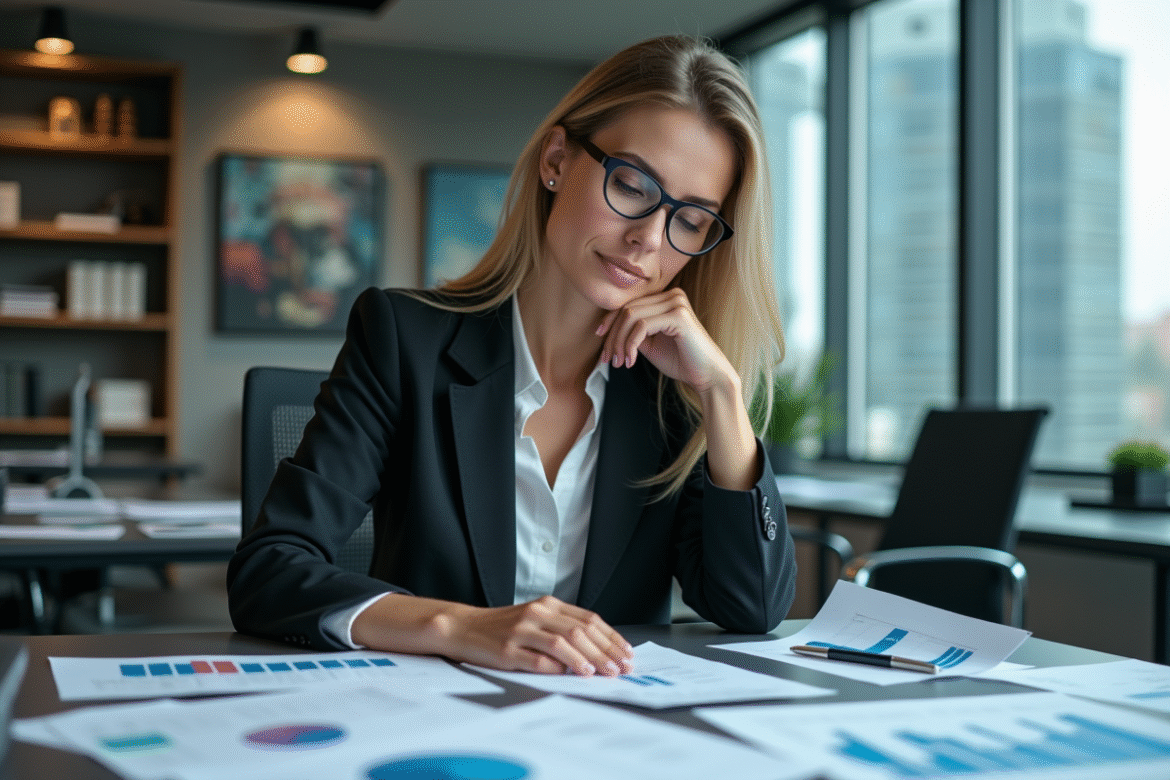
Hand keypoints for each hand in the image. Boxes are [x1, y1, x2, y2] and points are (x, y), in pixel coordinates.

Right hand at [441, 596, 634, 675]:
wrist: (464, 627)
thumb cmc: (503, 627)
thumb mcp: (536, 619)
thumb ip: (563, 629)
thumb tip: (598, 651)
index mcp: (548, 605)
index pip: (589, 619)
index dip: (611, 638)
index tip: (626, 654)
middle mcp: (537, 613)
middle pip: (580, 631)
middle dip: (605, 651)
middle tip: (620, 668)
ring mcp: (522, 630)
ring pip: (563, 642)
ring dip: (586, 659)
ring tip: (601, 672)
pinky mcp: (508, 649)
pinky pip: (538, 659)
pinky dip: (558, 667)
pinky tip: (571, 673)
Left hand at [596, 288, 733, 393]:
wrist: (707, 376)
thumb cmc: (681, 360)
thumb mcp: (649, 343)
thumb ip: (633, 331)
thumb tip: (608, 328)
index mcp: (666, 298)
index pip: (629, 304)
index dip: (609, 321)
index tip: (600, 341)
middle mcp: (672, 295)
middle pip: (627, 309)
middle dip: (612, 336)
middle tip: (608, 359)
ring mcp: (676, 303)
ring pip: (631, 316)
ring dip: (619, 342)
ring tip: (619, 362)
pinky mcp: (678, 315)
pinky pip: (641, 326)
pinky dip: (630, 345)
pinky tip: (630, 361)